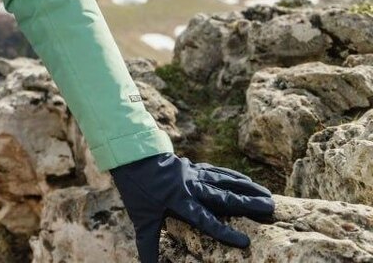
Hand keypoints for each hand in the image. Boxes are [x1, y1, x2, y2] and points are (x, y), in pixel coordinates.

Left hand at [111, 153, 273, 262]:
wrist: (131, 157)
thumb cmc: (136, 191)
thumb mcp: (141, 219)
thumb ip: (148, 245)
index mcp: (178, 201)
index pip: (205, 219)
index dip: (224, 232)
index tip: (245, 243)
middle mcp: (190, 186)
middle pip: (223, 197)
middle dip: (248, 204)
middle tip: (271, 209)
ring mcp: (194, 174)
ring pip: (225, 181)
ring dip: (247, 188)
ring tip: (268, 195)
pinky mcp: (194, 166)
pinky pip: (217, 172)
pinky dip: (233, 176)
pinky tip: (247, 180)